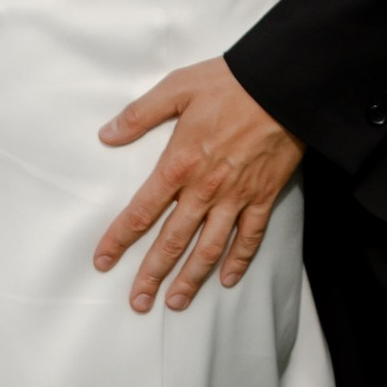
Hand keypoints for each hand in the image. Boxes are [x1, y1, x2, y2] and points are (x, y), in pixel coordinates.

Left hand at [95, 58, 303, 313]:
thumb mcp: (177, 87)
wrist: (283, 86)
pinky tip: (227, 279)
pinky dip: (238, 260)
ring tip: (176, 303)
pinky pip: (250, 237)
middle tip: (138, 302)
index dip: (120, 239)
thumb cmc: (230, 83)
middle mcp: (205, 189)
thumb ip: (140, 114)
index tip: (104, 262)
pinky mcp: (264, 196)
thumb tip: (106, 135)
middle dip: (152, 274)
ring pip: (209, 248)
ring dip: (191, 278)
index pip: (142, 212)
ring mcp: (237, 197)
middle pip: (172, 241)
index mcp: (179, 164)